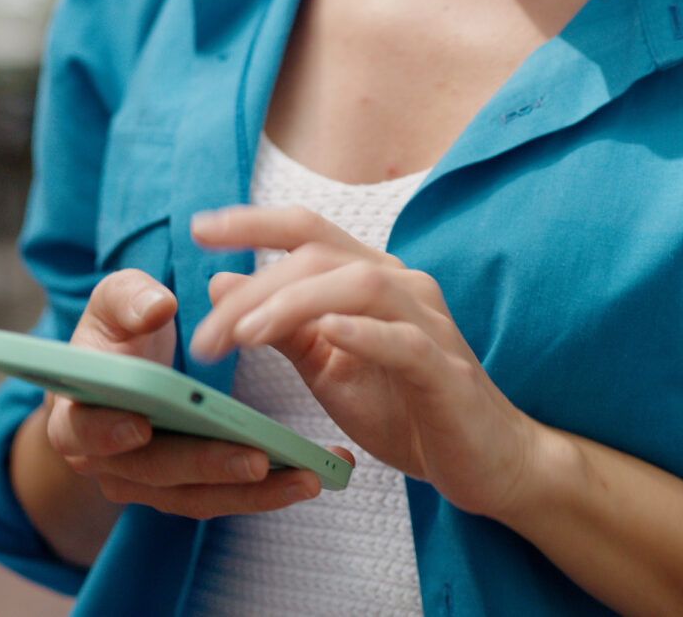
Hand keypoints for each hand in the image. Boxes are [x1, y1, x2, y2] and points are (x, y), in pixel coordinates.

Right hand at [37, 267, 333, 519]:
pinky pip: (224, 498)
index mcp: (74, 413)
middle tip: (256, 458)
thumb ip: (130, 298)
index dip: (107, 430)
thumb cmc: (118, 332)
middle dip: (206, 464)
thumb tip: (156, 307)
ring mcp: (147, 483)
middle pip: (153, 470)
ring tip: (304, 475)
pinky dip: (266, 492)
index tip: (139, 425)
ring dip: (252, 491)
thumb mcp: (116, 302)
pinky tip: (306, 476)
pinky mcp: (185, 491)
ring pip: (196, 495)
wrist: (127, 372)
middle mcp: (105, 461)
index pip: (82, 429)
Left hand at [189, 205, 542, 518]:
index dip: (254, 222)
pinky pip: (404, 341)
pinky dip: (363, 332)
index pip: (309, 231)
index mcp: (370, 279)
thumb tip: (221, 281)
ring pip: (359, 285)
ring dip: (293, 304)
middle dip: (254, 289)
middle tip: (206, 336)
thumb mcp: (327, 368)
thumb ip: (280, 327)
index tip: (199, 228)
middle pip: (320, 257)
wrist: (483, 461)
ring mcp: (428, 324)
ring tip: (245, 335)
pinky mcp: (446, 371)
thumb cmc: (405, 410)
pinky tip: (327, 334)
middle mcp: (401, 287)